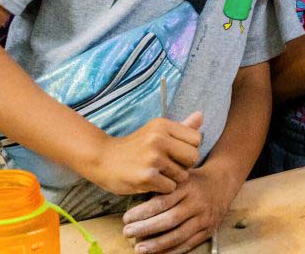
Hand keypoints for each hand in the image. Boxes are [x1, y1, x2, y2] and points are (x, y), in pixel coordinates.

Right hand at [87, 112, 202, 195]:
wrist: (103, 159)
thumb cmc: (134, 146)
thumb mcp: (156, 131)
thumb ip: (181, 127)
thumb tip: (201, 116)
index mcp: (163, 125)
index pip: (197, 139)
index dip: (189, 148)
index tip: (177, 152)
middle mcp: (159, 139)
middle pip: (193, 157)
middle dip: (185, 165)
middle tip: (170, 166)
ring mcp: (153, 158)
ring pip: (183, 175)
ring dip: (173, 179)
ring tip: (158, 173)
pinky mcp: (147, 177)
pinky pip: (170, 187)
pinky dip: (163, 189)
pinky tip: (151, 182)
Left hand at [122, 163, 240, 253]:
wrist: (223, 182)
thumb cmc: (193, 179)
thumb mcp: (180, 175)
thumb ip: (162, 185)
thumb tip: (135, 197)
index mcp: (187, 187)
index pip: (162, 202)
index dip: (143, 212)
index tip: (126, 218)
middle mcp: (196, 203)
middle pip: (169, 220)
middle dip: (146, 228)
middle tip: (127, 232)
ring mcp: (204, 218)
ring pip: (178, 235)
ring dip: (157, 244)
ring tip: (139, 249)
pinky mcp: (208, 231)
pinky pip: (188, 244)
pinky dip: (171, 251)